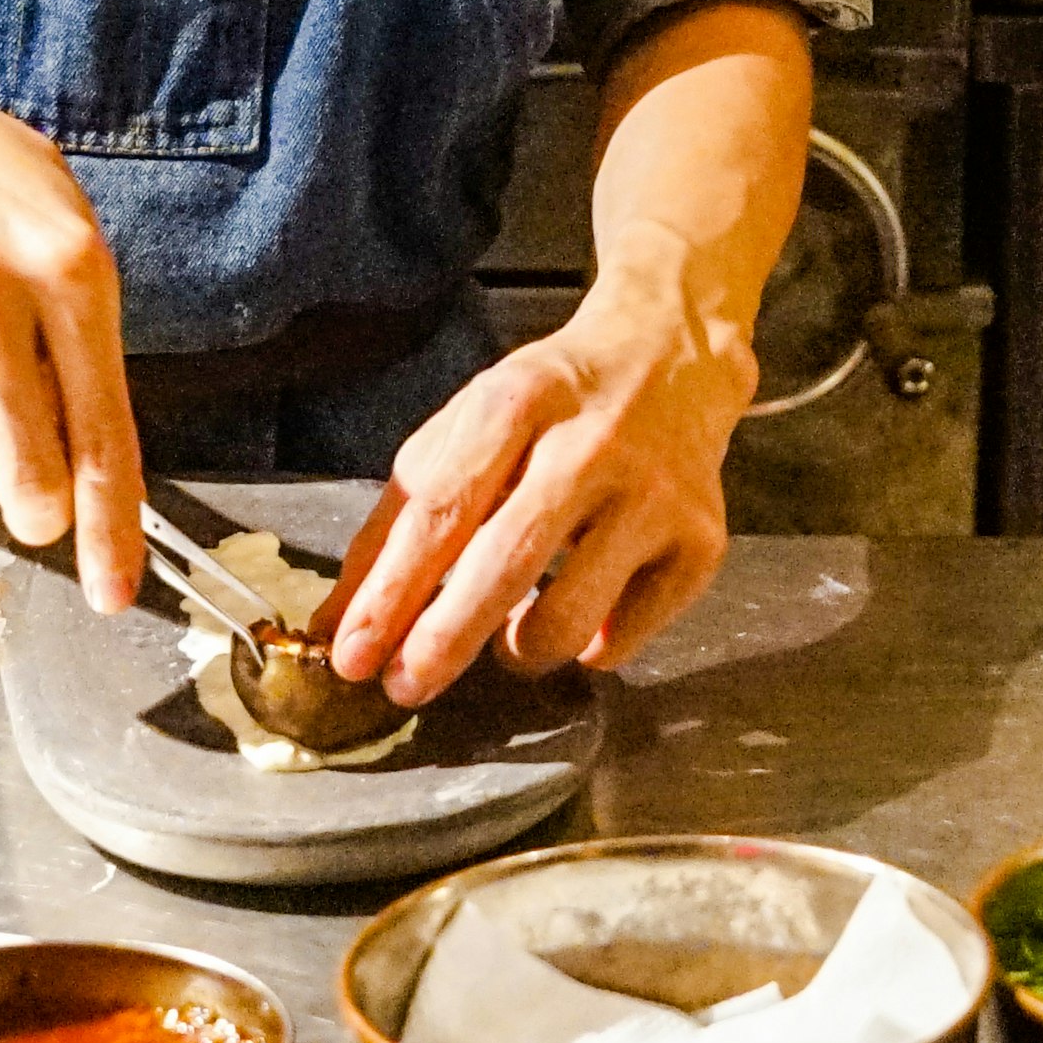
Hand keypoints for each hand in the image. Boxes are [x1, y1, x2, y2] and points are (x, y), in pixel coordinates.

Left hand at [323, 276, 755, 701]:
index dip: (389, 593)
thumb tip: (340, 621)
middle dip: (442, 641)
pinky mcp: (702, 542)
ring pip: (568, 620)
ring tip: (505, 633)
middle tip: (405, 686)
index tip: (351, 656)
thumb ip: (400, 518)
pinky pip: (623, 639)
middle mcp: (593, 444)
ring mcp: (655, 495)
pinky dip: (587, 647)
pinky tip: (579, 609)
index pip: (441, 511)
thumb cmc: (551, 403)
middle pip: (505, 566)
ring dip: (517, 650)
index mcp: (519, 400)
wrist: (673, 356)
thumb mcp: (466, 428)